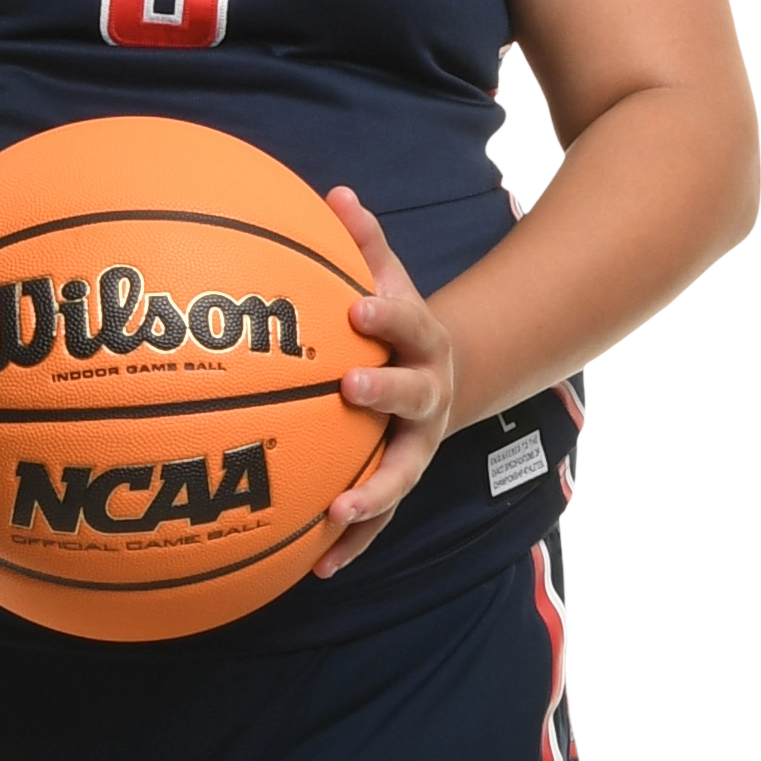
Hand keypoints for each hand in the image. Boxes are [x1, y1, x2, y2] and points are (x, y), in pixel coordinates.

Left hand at [309, 188, 455, 578]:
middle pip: (414, 398)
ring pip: (401, 473)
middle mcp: (429, 396)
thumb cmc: (392, 324)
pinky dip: (352, 544)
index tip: (356, 307)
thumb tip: (334, 193)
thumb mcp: (386, 278)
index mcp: (422, 343)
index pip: (408, 322)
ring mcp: (417, 445)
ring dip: (373, 493)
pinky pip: (379, 519)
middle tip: (351, 389)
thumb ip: (361, 242)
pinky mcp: (398, 481)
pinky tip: (316, 567)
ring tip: (338, 510)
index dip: (387, 315)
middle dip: (386, 394)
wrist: (443, 375)